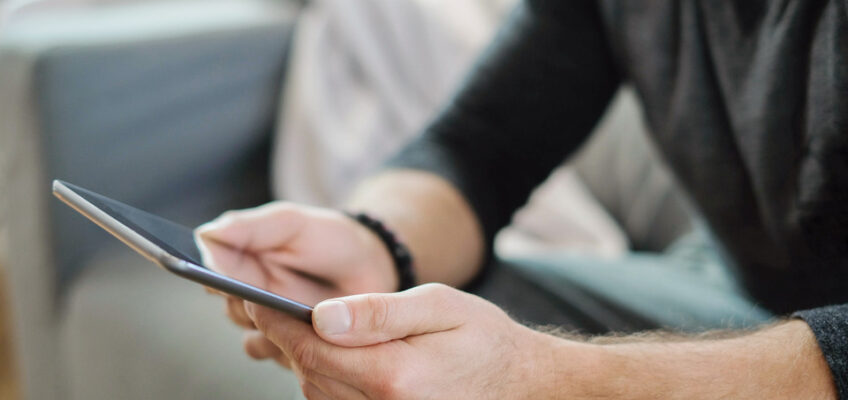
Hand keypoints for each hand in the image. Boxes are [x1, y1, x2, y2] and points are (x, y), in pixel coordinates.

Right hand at [194, 202, 396, 363]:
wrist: (375, 265)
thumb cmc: (329, 238)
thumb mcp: (292, 223)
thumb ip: (250, 227)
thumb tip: (204, 235)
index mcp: (241, 263)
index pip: (209, 275)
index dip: (209, 278)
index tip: (216, 278)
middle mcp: (252, 298)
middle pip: (232, 311)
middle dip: (250, 302)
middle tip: (265, 293)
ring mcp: (275, 326)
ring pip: (256, 338)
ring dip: (275, 327)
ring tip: (296, 310)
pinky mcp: (298, 349)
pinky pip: (285, 357)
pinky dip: (295, 346)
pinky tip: (315, 329)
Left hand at [243, 283, 574, 398]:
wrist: (520, 385)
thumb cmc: (484, 339)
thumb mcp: (439, 307)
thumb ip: (379, 312)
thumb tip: (321, 315)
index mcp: (394, 376)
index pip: (312, 347)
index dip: (276, 321)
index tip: (251, 297)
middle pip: (307, 372)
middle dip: (283, 337)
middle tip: (261, 305)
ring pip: (315, 392)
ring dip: (300, 359)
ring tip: (292, 327)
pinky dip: (320, 379)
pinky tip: (327, 356)